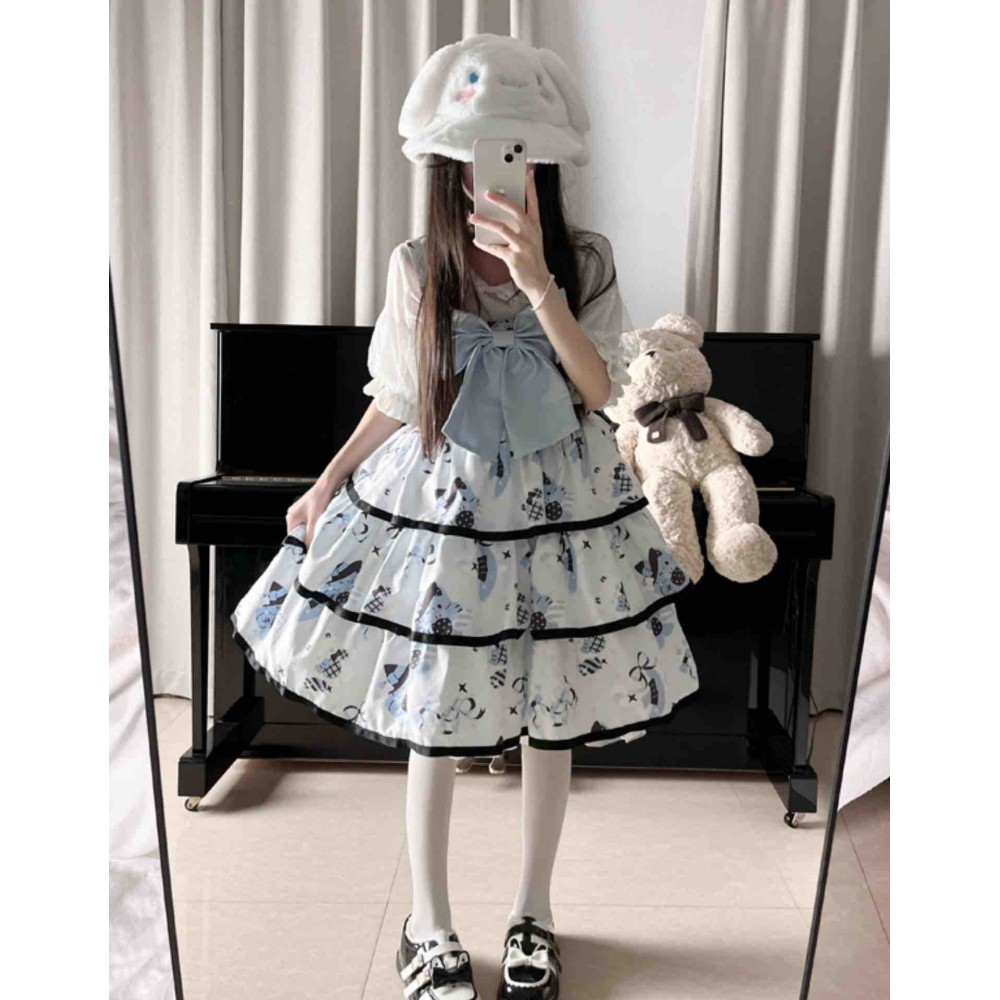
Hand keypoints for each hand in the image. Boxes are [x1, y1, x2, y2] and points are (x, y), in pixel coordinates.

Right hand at [285, 471, 342, 547]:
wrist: (330, 482)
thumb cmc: (320, 497)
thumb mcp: (315, 520)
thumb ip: (310, 536)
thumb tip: (309, 550)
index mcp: (291, 518)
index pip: (293, 539)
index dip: (301, 546)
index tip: (309, 553)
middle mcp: (295, 515)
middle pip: (301, 534)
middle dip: (310, 539)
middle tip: (319, 545)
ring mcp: (303, 512)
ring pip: (309, 528)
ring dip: (316, 532)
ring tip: (324, 535)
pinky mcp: (312, 509)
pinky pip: (314, 522)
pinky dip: (319, 525)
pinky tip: (327, 526)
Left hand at [469, 166, 550, 303]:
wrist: (539, 282)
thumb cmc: (532, 257)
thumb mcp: (531, 239)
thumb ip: (520, 226)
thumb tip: (498, 212)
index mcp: (535, 226)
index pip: (534, 202)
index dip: (531, 187)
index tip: (527, 172)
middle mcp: (531, 234)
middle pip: (516, 211)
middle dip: (501, 200)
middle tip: (488, 193)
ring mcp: (523, 246)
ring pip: (502, 228)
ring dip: (485, 222)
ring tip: (472, 217)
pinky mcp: (514, 259)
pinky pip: (495, 248)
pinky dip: (484, 244)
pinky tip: (476, 240)